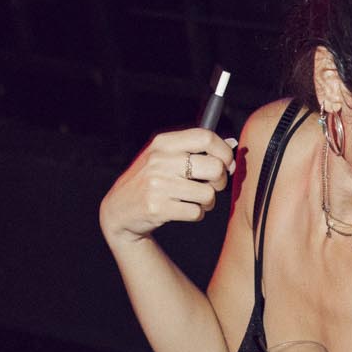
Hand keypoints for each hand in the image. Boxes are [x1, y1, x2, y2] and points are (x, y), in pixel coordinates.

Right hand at [99, 128, 237, 245]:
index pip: (206, 137)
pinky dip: (197, 214)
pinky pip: (197, 212)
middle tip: (212, 186)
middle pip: (214, 167)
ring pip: (208, 194)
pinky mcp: (157, 207)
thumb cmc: (149, 180)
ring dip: (208, 202)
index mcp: (163, 142)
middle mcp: (160, 160)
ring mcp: (158, 184)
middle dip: (220, 181)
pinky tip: (184, 210)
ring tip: (195, 200)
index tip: (227, 164)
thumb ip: (196, 148)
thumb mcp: (165, 156)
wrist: (119, 210)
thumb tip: (232, 143)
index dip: (224, 152)